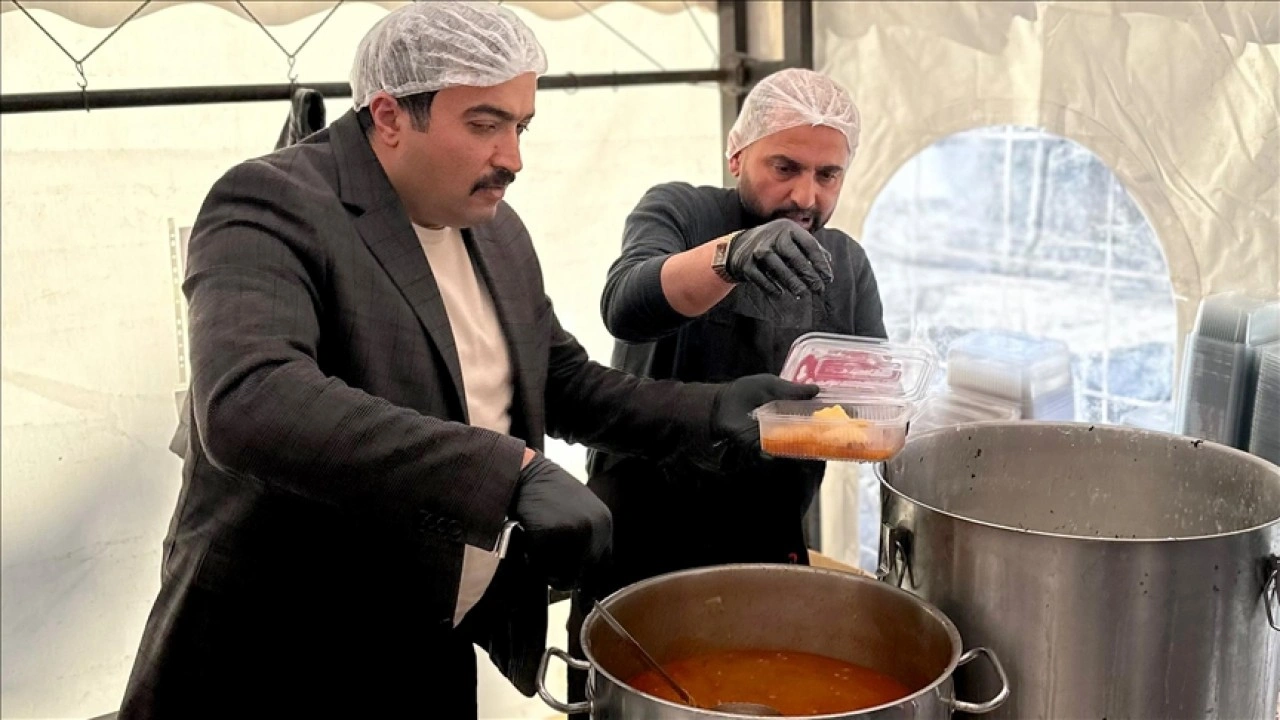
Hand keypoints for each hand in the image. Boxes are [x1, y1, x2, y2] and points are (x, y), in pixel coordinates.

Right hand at [510, 453, 611, 590]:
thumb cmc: (546, 494)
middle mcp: (595, 529)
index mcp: (604, 524)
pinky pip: (543, 565)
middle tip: (547, 564)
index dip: (591, 583)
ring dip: (547, 569)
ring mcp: (574, 532)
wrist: (524, 474)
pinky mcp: (552, 534)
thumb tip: (584, 578)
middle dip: (564, 577)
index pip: (604, 565)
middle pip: (583, 575)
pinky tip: (529, 543)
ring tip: (537, 548)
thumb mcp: (578, 511)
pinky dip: (533, 560)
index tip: (584, 598)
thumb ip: (586, 539)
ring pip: (563, 574)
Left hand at [711, 374, 820, 456]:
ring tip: (812, 452)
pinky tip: (779, 453)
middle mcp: (785, 428)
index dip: (824, 423)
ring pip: (792, 449)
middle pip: (806, 438)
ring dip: (802, 451)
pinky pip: (770, 455)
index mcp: (790, 411)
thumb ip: (792, 389)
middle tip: (831, 442)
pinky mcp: (759, 447)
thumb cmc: (746, 391)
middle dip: (818, 442)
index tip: (840, 424)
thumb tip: (818, 390)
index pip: (811, 420)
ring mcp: (774, 439)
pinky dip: (775, 456)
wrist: (721, 403)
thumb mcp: (770, 385)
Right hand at [725, 219, 833, 295]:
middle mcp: (773, 236)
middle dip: (808, 274)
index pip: (809, 244)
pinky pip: (760, 277)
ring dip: (791, 282)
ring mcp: (758, 249)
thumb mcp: (790, 239)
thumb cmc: (772, 244)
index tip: (828, 277)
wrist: (738, 247)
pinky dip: (770, 286)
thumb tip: (828, 261)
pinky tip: (780, 294)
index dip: (820, 262)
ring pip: (778, 267)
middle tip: (818, 288)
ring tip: (802, 293)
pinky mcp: (746, 263)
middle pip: (794, 256)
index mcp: (788, 228)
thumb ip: (808, 247)